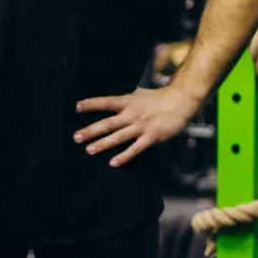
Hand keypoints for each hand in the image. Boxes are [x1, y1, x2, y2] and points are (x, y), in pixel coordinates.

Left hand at [74, 84, 200, 166]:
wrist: (181, 101)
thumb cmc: (158, 98)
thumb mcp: (139, 94)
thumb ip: (125, 100)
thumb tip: (111, 103)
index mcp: (128, 102)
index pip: (106, 102)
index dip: (91, 104)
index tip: (76, 107)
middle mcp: (132, 114)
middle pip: (108, 123)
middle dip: (91, 130)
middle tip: (76, 137)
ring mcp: (141, 126)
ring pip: (118, 137)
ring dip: (103, 144)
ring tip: (89, 150)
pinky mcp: (151, 137)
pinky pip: (135, 149)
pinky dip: (124, 156)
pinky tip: (113, 163)